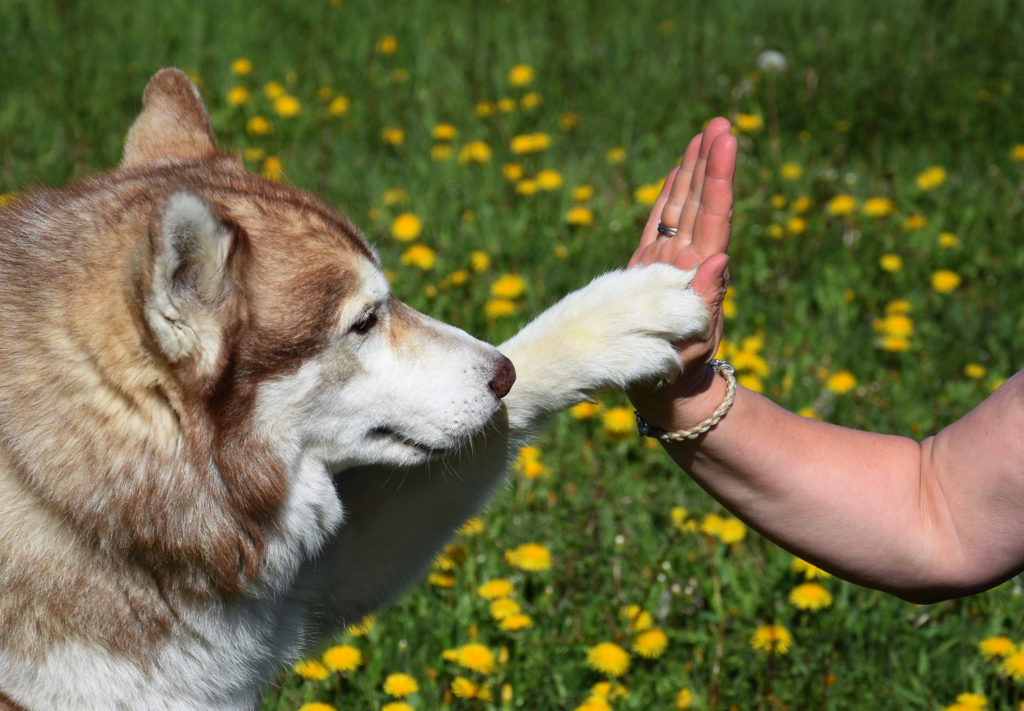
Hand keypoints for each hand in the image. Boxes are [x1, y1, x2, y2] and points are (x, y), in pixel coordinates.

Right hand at [628, 118, 736, 423]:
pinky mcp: (648, 270)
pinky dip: (668, 198)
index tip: (725, 139)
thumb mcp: (695, 343)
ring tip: (704, 135)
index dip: (718, 176)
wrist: (668, 390)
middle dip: (709, 161)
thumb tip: (721, 260)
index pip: (713, 214)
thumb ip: (706, 304)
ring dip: (693, 172)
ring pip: (682, 207)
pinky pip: (660, 225)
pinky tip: (678, 175)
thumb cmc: (680, 373)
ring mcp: (668, 263)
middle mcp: (686, 260)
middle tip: (721, 122)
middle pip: (700, 201)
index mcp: (698, 272)